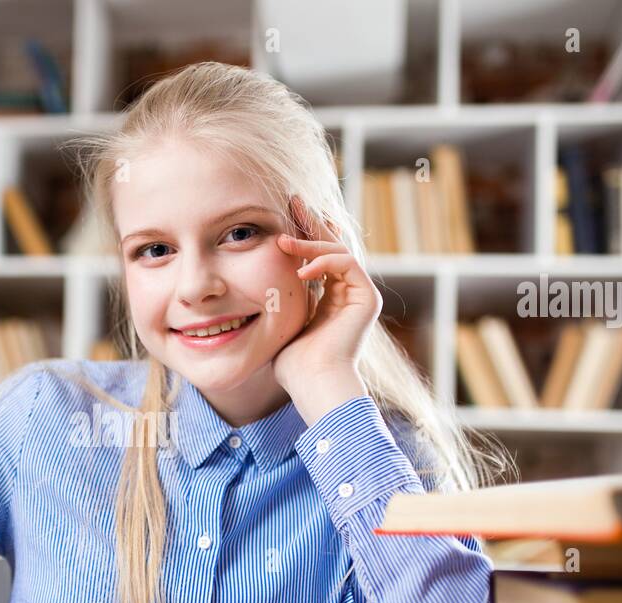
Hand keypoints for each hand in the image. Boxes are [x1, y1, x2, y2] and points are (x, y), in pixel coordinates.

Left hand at [271, 196, 380, 424]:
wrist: (312, 382)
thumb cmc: (291, 363)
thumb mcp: (279, 323)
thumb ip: (278, 299)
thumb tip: (254, 283)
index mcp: (329, 299)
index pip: (317, 256)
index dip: (301, 234)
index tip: (280, 218)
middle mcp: (347, 293)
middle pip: (331, 245)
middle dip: (310, 223)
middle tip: (291, 201)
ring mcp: (359, 295)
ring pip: (338, 250)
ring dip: (310, 243)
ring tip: (284, 241)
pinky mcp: (366, 298)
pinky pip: (347, 263)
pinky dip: (324, 261)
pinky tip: (300, 268)